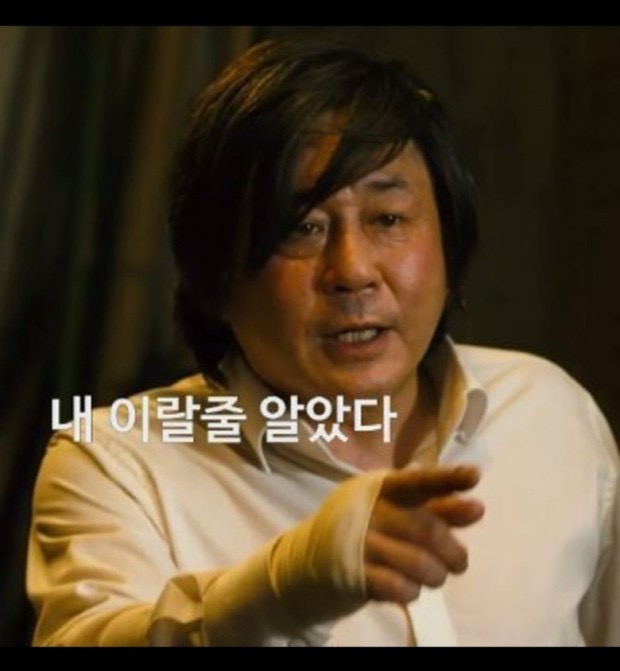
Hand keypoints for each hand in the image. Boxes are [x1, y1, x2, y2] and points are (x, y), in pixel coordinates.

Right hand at [364, 465, 483, 602]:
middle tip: (459, 562)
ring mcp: (360, 542)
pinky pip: (399, 588)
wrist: (309, 556)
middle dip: (454, 552)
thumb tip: (477, 508)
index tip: (475, 476)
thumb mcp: (395, 509)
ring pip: (420, 564)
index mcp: (383, 488)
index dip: (447, 479)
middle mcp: (371, 510)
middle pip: (429, 531)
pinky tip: (408, 588)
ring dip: (437, 576)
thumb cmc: (364, 527)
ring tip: (434, 577)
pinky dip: (412, 592)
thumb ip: (436, 508)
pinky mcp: (354, 574)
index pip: (419, 482)